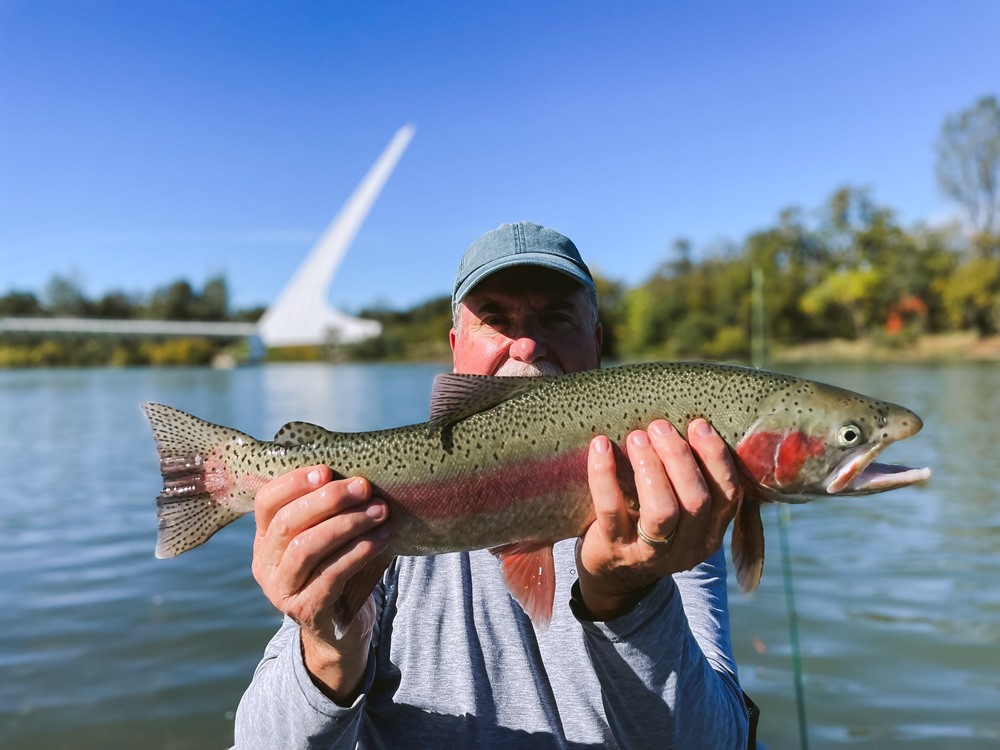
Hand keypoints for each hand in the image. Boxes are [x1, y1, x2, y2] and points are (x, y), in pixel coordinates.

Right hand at [251, 465, 390, 701]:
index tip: (327, 470)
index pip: (267, 502)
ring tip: (380, 512)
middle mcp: (265, 563)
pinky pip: (330, 576)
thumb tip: (359, 474)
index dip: (294, 483)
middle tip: (364, 487)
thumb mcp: (326, 536)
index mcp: (264, 537)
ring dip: (347, 524)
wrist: (341, 627)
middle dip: (329, 500)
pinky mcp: (305, 610)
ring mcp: (281, 590)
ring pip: (307, 548)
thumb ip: (329, 510)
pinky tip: (380, 539)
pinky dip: (357, 553)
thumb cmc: (337, 567)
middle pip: (288, 522)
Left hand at [575, 419, 741, 620]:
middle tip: (659, 426)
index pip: (728, 494)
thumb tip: (690, 422)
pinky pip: (611, 510)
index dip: (715, 457)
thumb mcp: (681, 513)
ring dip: (650, 467)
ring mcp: (652, 552)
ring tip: (637, 437)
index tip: (698, 424)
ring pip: (662, 510)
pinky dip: (605, 474)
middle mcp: (688, 546)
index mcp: (710, 532)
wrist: (612, 573)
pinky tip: (600, 446)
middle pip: (696, 500)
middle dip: (679, 457)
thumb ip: (691, 480)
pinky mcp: (615, 549)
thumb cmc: (649, 523)